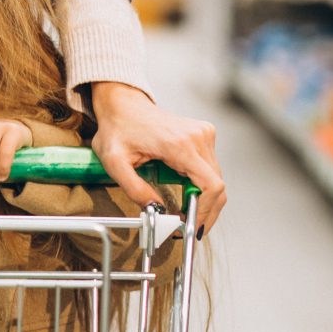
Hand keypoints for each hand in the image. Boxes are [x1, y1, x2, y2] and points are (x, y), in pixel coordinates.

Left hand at [89, 82, 225, 235]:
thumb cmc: (117, 128)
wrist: (122, 104)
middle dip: (205, 211)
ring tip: (185, 210)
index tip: (194, 226)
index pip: (211, 185)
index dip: (206, 211)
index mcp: (178, 144)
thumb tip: (155, 210)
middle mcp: (197, 137)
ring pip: (216, 178)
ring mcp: (203, 133)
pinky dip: (202, 185)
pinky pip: (210, 168)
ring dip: (203, 199)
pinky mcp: (203, 134)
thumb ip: (134, 189)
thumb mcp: (114, 162)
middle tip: (190, 226)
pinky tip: (185, 190)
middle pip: (217, 186)